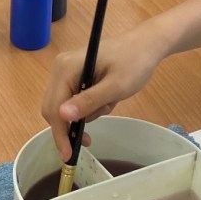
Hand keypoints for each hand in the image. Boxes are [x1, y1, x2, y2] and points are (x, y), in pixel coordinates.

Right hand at [41, 32, 161, 160]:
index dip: (60, 133)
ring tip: (108, 105)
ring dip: (84, 115)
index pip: (54, 107)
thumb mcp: (115, 87)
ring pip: (63, 106)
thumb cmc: (134, 63)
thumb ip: (89, 101)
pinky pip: (72, 99)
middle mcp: (60, 68)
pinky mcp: (73, 74)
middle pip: (53, 108)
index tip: (67, 155)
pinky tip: (105, 101)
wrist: (146, 45)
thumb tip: (62, 117)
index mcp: (66, 68)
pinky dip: (87, 107)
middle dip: (71, 126)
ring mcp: (65, 70)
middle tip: (89, 140)